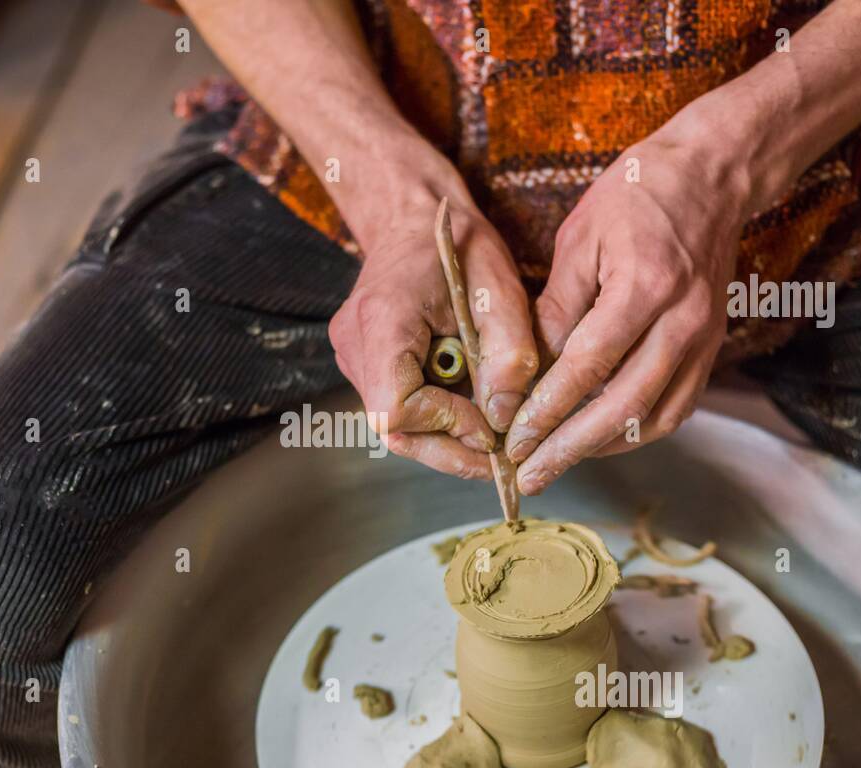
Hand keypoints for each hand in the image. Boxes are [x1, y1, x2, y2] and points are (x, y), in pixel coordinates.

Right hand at [329, 188, 538, 479]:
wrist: (414, 216)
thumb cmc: (458, 244)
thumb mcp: (501, 289)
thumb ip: (509, 354)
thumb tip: (504, 418)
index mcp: (382, 319)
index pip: (397, 406)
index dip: (446, 425)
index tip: (490, 424)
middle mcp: (354, 344)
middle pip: (391, 428)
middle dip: (448, 450)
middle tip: (497, 458)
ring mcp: (351, 356)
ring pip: (393, 425)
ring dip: (443, 436)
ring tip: (487, 428)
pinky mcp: (361, 364)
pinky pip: (395, 407)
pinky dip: (433, 417)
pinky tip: (464, 405)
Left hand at [503, 129, 746, 494]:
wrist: (712, 177)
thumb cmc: (636, 197)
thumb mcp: (580, 239)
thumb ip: (555, 307)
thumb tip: (528, 368)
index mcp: (645, 286)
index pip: (588, 365)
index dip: (548, 409)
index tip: (514, 437)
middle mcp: (683, 321)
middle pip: (624, 407)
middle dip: (569, 447)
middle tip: (528, 474)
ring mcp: (704, 339)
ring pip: (654, 418)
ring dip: (601, 448)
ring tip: (555, 463)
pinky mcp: (711, 349)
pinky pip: (675, 407)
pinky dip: (634, 432)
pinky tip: (597, 440)